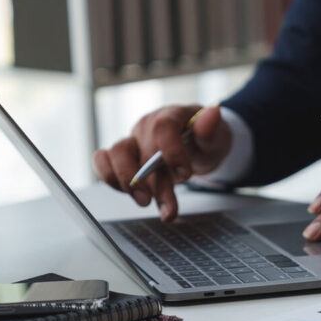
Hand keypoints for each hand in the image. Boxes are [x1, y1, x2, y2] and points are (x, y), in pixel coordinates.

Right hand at [93, 104, 231, 220]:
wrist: (196, 146)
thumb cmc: (204, 140)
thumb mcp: (216, 135)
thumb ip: (211, 129)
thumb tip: (214, 113)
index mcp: (171, 115)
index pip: (163, 127)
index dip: (171, 151)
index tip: (185, 174)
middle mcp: (148, 125)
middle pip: (142, 149)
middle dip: (155, 183)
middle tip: (168, 208)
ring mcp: (134, 140)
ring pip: (116, 154)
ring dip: (127, 182)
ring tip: (145, 202)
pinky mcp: (123, 156)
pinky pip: (104, 161)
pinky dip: (111, 178)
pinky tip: (128, 194)